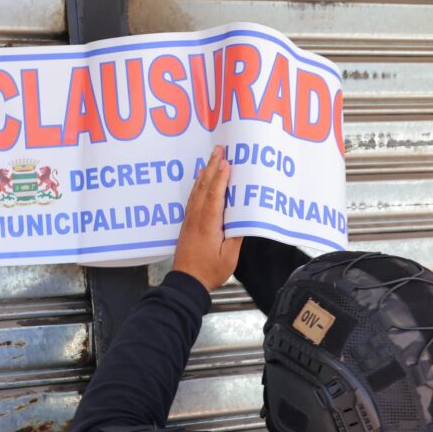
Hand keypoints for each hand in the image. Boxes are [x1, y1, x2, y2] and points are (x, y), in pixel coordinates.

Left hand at [172, 146, 242, 290]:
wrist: (186, 281)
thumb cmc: (209, 271)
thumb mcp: (229, 257)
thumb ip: (237, 235)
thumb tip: (245, 216)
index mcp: (208, 224)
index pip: (214, 195)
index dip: (220, 177)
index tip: (226, 162)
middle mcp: (197, 217)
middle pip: (204, 187)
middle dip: (212, 167)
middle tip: (219, 149)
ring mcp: (191, 219)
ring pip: (197, 190)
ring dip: (205, 172)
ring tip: (212, 158)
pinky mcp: (188, 223)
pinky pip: (193, 198)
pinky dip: (198, 184)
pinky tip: (201, 179)